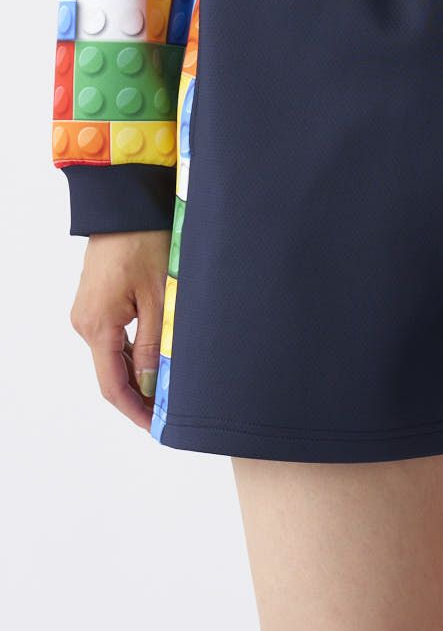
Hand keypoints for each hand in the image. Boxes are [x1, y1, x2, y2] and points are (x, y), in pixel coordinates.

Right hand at [70, 230, 170, 428]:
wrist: (125, 205)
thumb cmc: (145, 242)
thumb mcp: (159, 297)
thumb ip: (154, 344)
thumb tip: (149, 385)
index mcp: (97, 326)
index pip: (112, 385)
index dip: (134, 410)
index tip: (155, 426)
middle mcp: (85, 323)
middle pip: (111, 373)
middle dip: (139, 394)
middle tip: (169, 411)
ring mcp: (88, 312)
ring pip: (113, 355)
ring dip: (137, 373)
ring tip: (167, 388)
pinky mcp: (97, 301)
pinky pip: (114, 336)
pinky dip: (132, 352)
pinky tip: (154, 358)